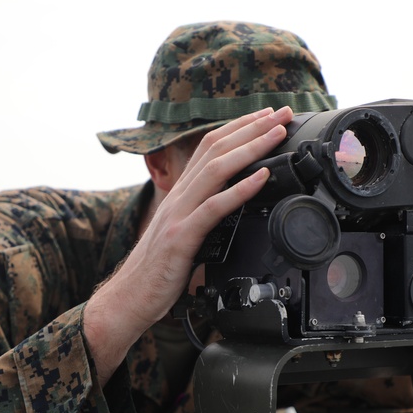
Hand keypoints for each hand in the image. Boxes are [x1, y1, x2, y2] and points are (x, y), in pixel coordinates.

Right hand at [84, 106, 293, 381]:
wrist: (128, 298)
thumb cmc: (158, 272)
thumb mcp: (185, 235)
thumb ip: (204, 216)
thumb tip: (234, 207)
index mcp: (180, 193)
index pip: (210, 147)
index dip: (239, 127)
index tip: (267, 116)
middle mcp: (178, 196)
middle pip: (217, 148)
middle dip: (253, 127)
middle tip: (283, 113)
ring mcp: (179, 214)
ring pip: (217, 169)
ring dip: (251, 147)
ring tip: (278, 135)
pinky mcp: (182, 237)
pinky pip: (214, 207)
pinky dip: (240, 189)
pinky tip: (261, 178)